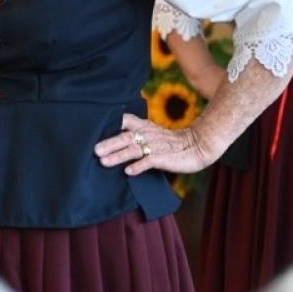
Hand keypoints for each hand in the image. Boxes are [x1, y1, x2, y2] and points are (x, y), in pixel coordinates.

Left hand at [93, 114, 213, 175]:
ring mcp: (155, 146)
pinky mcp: (163, 158)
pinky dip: (138, 166)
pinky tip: (128, 172)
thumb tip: (108, 144)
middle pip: (125, 137)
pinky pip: (149, 161)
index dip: (112, 122)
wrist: (198, 146)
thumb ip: (134, 136)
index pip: (125, 120)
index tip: (94, 129)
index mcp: (143, 126)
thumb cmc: (169, 142)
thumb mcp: (151, 134)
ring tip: (104, 162)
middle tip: (94, 150)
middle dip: (109, 143)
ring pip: (133, 150)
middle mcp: (147, 134)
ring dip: (118, 156)